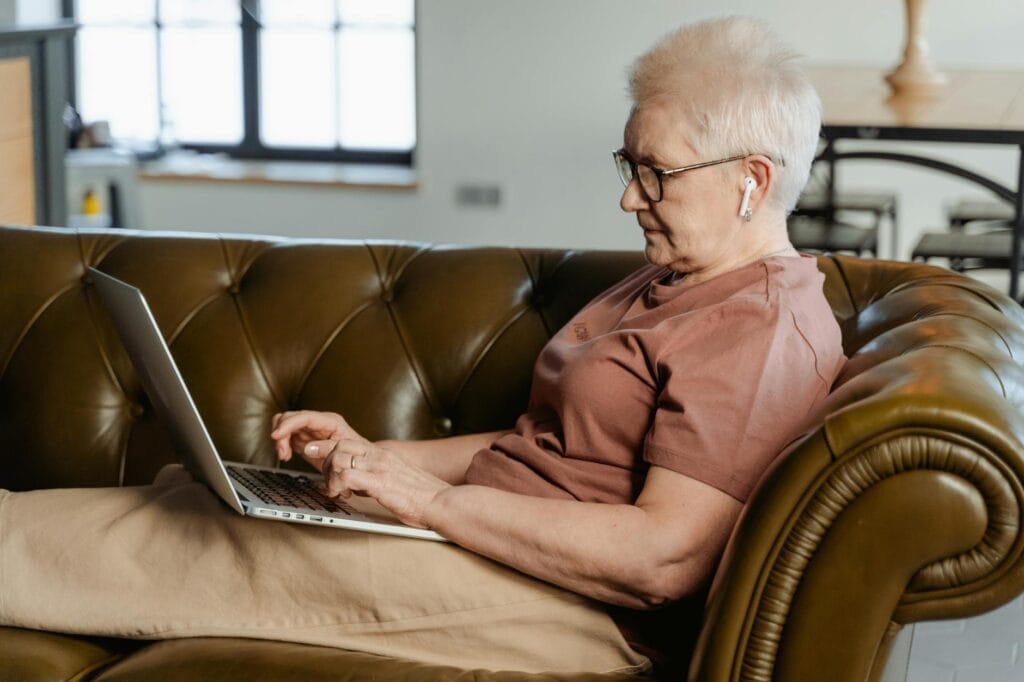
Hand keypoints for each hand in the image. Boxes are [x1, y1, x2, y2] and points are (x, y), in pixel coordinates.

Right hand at [270, 410, 366, 469]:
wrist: (358, 461)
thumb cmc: (354, 455)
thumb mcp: (344, 452)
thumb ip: (326, 448)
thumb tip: (308, 448)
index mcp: (330, 421)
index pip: (304, 417)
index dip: (287, 425)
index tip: (276, 435)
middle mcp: (317, 421)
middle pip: (290, 417)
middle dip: (281, 433)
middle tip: (282, 452)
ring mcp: (309, 429)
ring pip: (284, 424)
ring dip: (279, 439)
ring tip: (284, 455)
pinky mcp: (303, 438)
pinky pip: (285, 436)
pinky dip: (281, 444)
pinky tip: (286, 455)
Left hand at [312, 438, 450, 529]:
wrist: (443, 503)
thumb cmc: (424, 498)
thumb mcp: (397, 480)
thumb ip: (378, 477)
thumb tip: (358, 485)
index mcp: (384, 455)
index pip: (348, 441)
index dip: (327, 448)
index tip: (315, 454)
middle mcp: (380, 457)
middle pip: (339, 445)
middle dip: (325, 463)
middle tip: (328, 482)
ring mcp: (380, 468)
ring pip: (338, 457)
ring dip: (330, 476)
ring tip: (335, 491)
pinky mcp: (380, 482)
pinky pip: (346, 476)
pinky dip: (336, 486)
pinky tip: (342, 496)